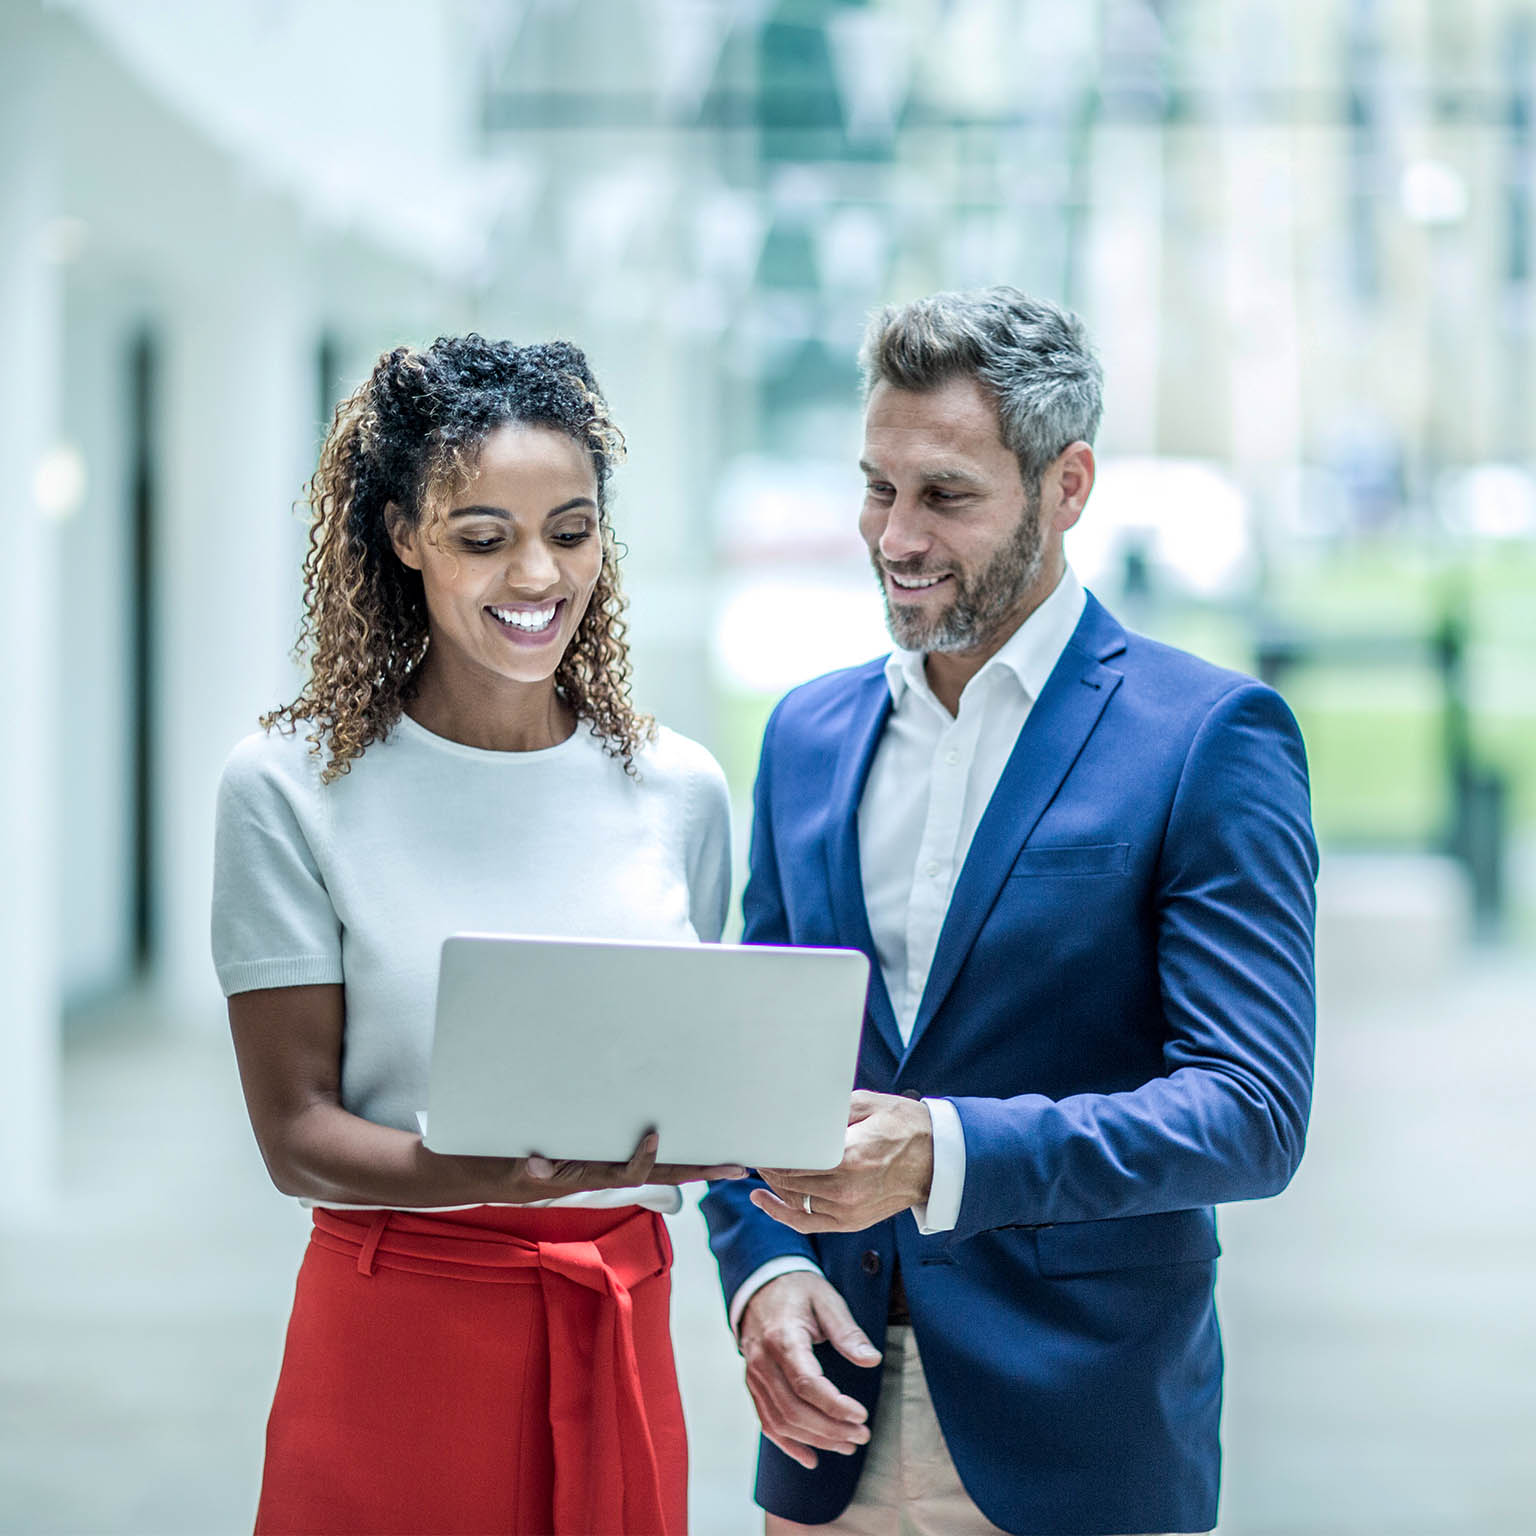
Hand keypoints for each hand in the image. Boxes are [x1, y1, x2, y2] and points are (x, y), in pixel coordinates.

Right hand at [519, 1130, 744, 1198]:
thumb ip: (532, 1169)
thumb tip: (536, 1165)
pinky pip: (654, 1164)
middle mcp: (615, 1176)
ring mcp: (618, 1171)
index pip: (629, 1174)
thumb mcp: (523, 1170)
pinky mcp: (616, 1163)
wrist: (514, 1180)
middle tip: (739, 1169)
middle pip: (666, 1175)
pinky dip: (679, 1160)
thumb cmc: (520, 1171)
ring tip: (732, 1164)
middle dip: (702, 1172)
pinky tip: (698, 1154)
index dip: (642, 1159)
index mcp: (596, 1177)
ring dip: (700, 1167)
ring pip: (666, 1170)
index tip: (654, 1135)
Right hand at [739, 1272, 880, 1468]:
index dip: (834, 1405)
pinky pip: (766, 1421)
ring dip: (815, 1439)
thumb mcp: (827, 1300)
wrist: (761, 1283)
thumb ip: (847, 1331)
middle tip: (862, 1435)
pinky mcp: (753, 1384)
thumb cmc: (799, 1290)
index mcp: (783, 1337)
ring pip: (781, 1420)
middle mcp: (763, 1360)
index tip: (861, 1416)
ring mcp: (754, 1375)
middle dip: (830, 1429)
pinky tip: (811, 1457)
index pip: (806, 1382)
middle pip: (793, 1408)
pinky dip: (787, 1444)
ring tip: (847, 1445)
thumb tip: (871, 1360)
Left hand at [753, 1091, 933, 1233]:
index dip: (770, 1152)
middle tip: (757, 1149)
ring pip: (794, 1201)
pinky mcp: (851, 1222)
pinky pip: (806, 1221)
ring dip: (774, 1184)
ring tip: (763, 1166)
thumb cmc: (904, 1126)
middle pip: (789, 1180)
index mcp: (849, 1157)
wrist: (938, 1160)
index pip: (793, 1160)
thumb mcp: (867, 1104)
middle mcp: (846, 1189)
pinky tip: (764, 1199)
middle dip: (769, 1165)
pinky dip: (782, 1212)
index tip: (759, 1140)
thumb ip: (828, 1111)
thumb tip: (794, 1112)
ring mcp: (848, 1210)